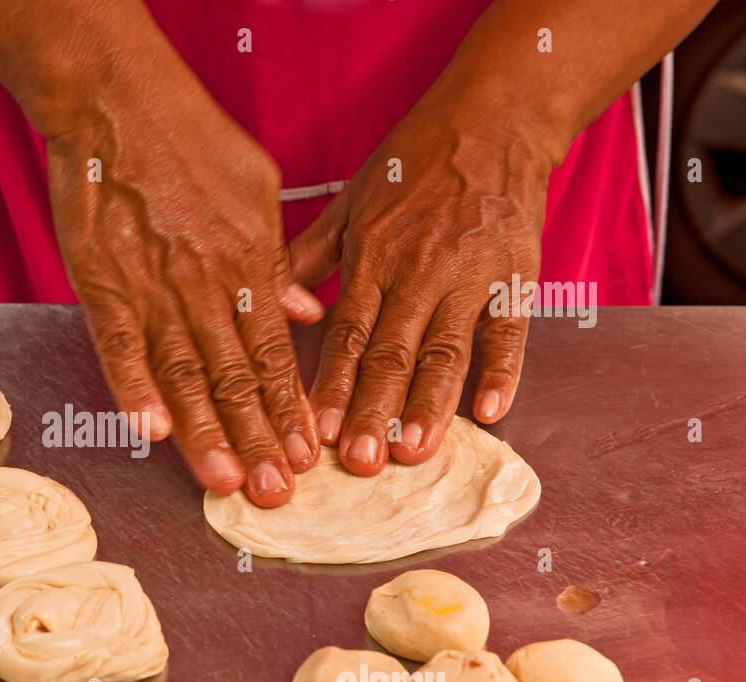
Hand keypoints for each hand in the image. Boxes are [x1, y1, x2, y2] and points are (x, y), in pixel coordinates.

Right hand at [46, 67, 323, 506]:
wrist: (121, 102)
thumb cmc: (191, 139)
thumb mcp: (259, 188)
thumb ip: (279, 258)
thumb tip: (306, 311)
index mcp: (247, 267)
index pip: (274, 356)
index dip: (289, 410)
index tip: (304, 454)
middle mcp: (206, 288)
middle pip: (236, 379)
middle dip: (258, 440)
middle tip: (275, 491)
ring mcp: (154, 290)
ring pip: (186, 375)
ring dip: (206, 433)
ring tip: (225, 481)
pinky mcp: (104, 285)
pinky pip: (120, 347)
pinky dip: (134, 388)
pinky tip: (149, 430)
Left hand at [285, 104, 552, 475]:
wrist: (494, 118)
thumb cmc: (412, 161)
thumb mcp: (349, 202)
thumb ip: (309, 257)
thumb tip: (266, 302)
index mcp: (372, 256)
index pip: (347, 333)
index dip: (333, 384)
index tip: (319, 431)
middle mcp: (418, 271)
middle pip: (392, 352)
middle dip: (375, 409)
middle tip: (361, 461)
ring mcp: (469, 275)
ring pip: (447, 350)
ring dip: (431, 405)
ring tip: (414, 452)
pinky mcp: (516, 275)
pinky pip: (510, 330)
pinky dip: (503, 370)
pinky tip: (491, 412)